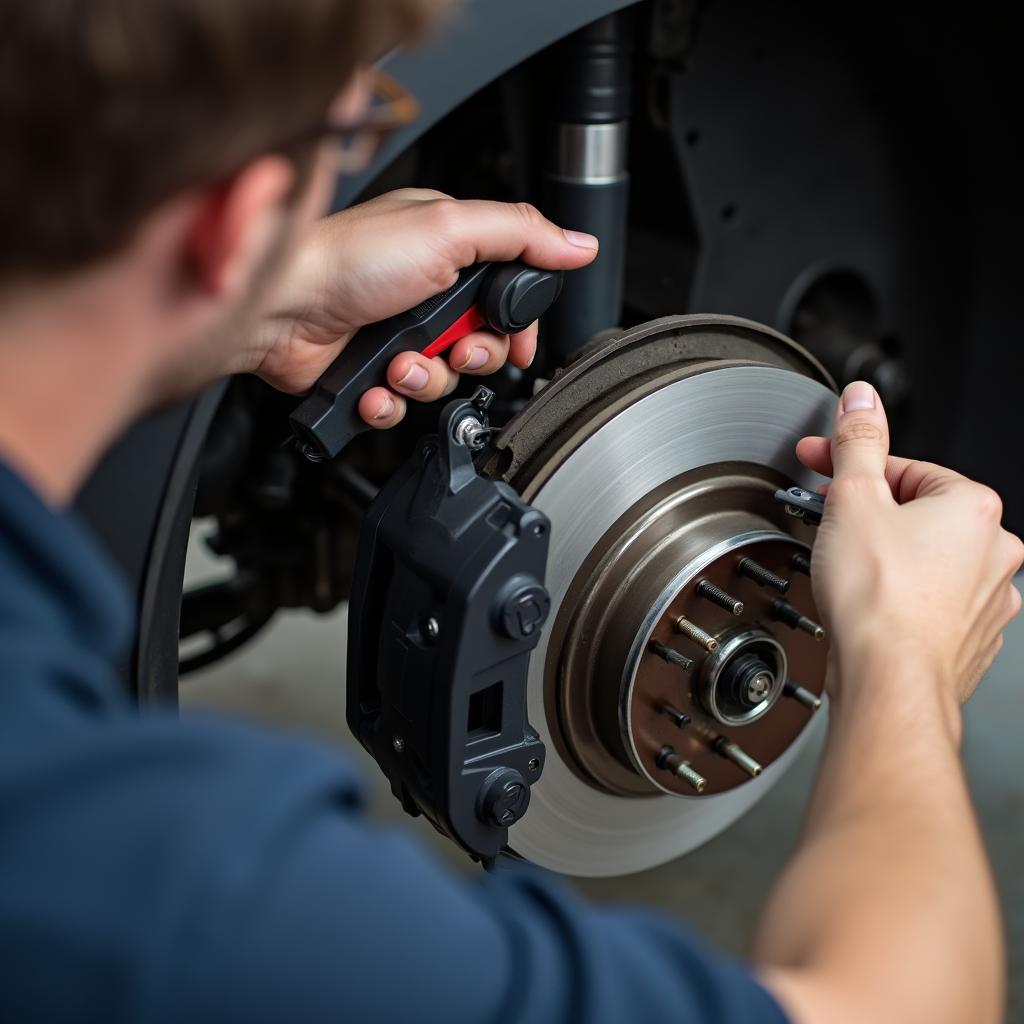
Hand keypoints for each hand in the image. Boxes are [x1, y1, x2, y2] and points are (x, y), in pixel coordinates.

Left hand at [245, 189, 598, 426]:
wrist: (280, 308)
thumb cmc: (347, 258)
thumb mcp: (449, 228)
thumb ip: (519, 234)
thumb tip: (578, 244)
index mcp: (447, 247)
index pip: (508, 294)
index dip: (517, 326)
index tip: (517, 342)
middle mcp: (424, 290)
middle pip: (481, 344)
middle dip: (472, 356)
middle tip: (453, 349)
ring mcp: (396, 332)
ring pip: (444, 381)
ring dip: (426, 379)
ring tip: (399, 363)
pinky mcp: (370, 370)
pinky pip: (403, 405)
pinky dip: (391, 402)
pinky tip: (376, 385)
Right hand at [797, 381, 1022, 712]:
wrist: (889, 680)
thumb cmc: (878, 599)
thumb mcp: (853, 497)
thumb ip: (857, 441)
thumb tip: (861, 400)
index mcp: (974, 508)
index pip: (903, 468)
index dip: (852, 467)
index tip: (819, 468)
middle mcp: (994, 552)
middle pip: (916, 513)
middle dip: (869, 516)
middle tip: (830, 526)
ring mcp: (987, 600)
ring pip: (925, 560)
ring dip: (886, 558)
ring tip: (850, 573)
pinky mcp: (970, 639)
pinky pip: (929, 602)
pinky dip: (900, 598)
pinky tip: (871, 606)